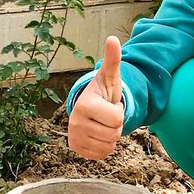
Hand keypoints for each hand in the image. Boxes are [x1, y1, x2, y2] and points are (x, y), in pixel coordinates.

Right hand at [67, 36, 123, 159]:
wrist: (88, 108)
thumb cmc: (102, 92)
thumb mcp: (109, 76)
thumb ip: (113, 59)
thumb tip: (113, 39)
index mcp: (85, 105)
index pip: (117, 118)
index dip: (118, 112)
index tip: (110, 105)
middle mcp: (76, 123)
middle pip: (114, 134)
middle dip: (115, 125)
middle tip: (107, 116)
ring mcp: (75, 138)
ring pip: (109, 146)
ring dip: (111, 136)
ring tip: (102, 124)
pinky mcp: (77, 149)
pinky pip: (102, 154)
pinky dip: (104, 146)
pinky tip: (98, 134)